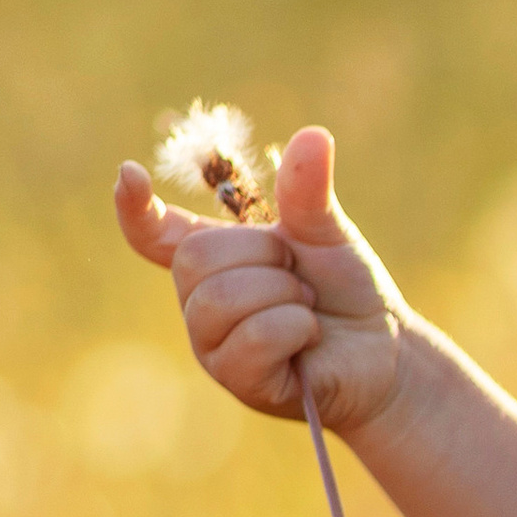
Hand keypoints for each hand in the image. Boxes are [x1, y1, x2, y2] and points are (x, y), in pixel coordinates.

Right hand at [113, 124, 409, 433]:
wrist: (386, 351)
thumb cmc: (347, 291)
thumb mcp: (329, 233)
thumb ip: (308, 191)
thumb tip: (313, 135)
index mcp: (214, 259)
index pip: (154, 234)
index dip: (135, 208)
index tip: (129, 174)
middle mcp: (200, 301)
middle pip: (195, 259)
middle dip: (263, 256)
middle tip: (298, 276)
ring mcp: (214, 345)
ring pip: (219, 300)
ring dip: (281, 294)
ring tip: (305, 306)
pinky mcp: (238, 381)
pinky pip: (251, 340)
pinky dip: (294, 328)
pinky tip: (309, 336)